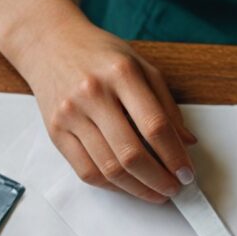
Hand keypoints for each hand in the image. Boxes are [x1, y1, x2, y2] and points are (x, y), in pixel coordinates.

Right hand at [17, 19, 196, 202]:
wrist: (49, 43)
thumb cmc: (100, 56)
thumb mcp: (141, 67)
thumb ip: (166, 105)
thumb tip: (187, 143)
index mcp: (121, 74)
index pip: (155, 126)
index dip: (175, 156)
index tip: (187, 173)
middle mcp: (93, 94)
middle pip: (132, 154)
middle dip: (159, 180)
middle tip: (173, 188)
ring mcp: (71, 114)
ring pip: (109, 168)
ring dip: (138, 188)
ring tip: (156, 192)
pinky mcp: (56, 132)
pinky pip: (87, 171)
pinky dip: (113, 186)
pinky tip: (129, 186)